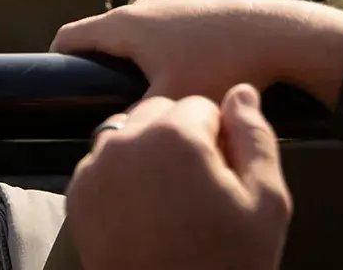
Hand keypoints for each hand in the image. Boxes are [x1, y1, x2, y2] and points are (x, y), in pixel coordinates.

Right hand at [52, 0, 342, 106]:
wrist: (279, 33)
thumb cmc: (224, 64)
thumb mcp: (176, 101)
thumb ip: (140, 121)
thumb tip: (116, 138)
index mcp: (125, 27)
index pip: (70, 36)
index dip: (56, 62)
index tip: (55, 89)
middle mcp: (141, 9)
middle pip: (101, 37)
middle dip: (95, 69)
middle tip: (100, 104)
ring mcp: (169, 6)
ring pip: (134, 37)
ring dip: (129, 62)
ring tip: (142, 97)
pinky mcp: (194, 11)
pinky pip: (161, 35)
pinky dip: (158, 56)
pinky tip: (181, 82)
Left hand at [68, 86, 291, 269]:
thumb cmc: (225, 263)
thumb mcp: (267, 202)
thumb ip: (255, 137)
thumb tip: (241, 91)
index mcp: (173, 135)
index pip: (202, 105)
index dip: (220, 139)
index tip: (226, 176)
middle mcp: (124, 140)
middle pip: (160, 113)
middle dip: (182, 138)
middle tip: (201, 188)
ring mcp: (94, 166)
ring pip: (129, 134)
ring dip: (150, 152)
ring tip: (173, 201)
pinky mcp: (76, 192)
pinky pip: (104, 164)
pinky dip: (123, 176)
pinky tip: (146, 212)